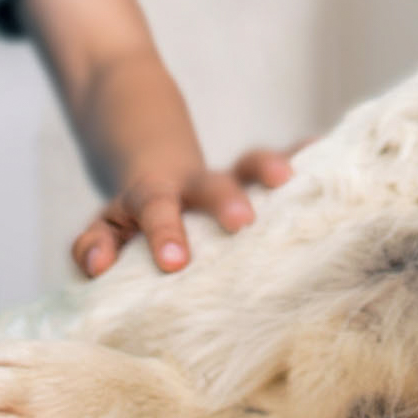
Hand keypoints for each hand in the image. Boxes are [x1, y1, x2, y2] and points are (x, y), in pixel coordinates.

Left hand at [71, 142, 309, 278]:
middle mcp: (194, 183)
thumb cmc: (134, 213)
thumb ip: (94, 245)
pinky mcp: (253, 174)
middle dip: (226, 200)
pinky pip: (282, 158)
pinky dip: (303, 153)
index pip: (157, 210)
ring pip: (248, 163)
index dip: (164, 233)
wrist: (157, 165)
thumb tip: (96, 267)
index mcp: (155, 195)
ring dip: (268, 166)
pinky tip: (324, 150)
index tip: (175, 262)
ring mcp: (227, 177)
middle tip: (243, 221)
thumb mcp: (104, 224)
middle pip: (211, 184)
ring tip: (290, 177)